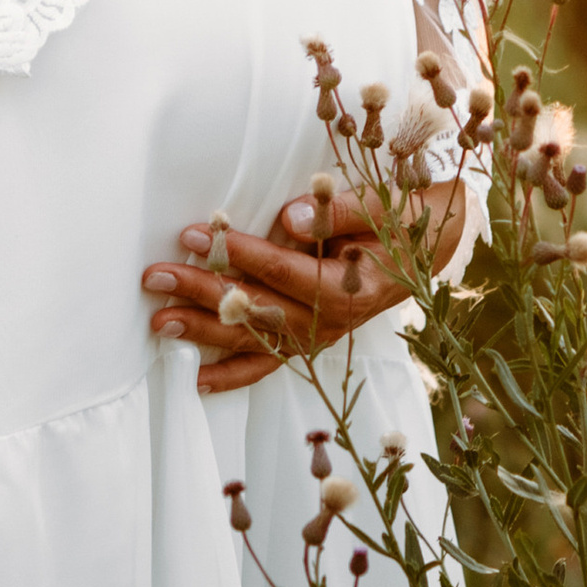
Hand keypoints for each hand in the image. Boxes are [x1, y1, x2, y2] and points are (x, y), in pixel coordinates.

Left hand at [143, 183, 466, 393]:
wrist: (431, 245)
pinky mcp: (311, 342)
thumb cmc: (404, 219)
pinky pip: (269, 365)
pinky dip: (233, 376)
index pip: (283, 271)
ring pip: (255, 340)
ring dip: (205, 332)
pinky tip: (196, 380)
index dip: (237, 253)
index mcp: (349, 288)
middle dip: (204, 293)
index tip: (194, 234)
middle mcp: (332, 322)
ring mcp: (319, 337)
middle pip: (259, 309)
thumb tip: (291, 217)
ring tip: (159, 321)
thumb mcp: (383, 206)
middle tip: (155, 276)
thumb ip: (338, 212)